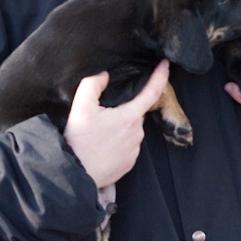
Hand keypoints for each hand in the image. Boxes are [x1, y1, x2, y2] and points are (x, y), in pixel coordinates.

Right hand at [64, 60, 168, 188]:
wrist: (75, 176)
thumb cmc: (79, 142)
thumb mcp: (80, 108)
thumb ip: (92, 85)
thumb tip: (104, 75)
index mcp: (130, 117)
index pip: (152, 91)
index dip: (160, 75)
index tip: (165, 64)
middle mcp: (138, 133)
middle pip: (135, 112)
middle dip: (123, 109)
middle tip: (102, 115)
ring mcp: (135, 149)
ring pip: (131, 129)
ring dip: (119, 127)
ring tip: (98, 134)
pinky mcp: (129, 163)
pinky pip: (128, 146)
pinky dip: (118, 142)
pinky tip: (102, 146)